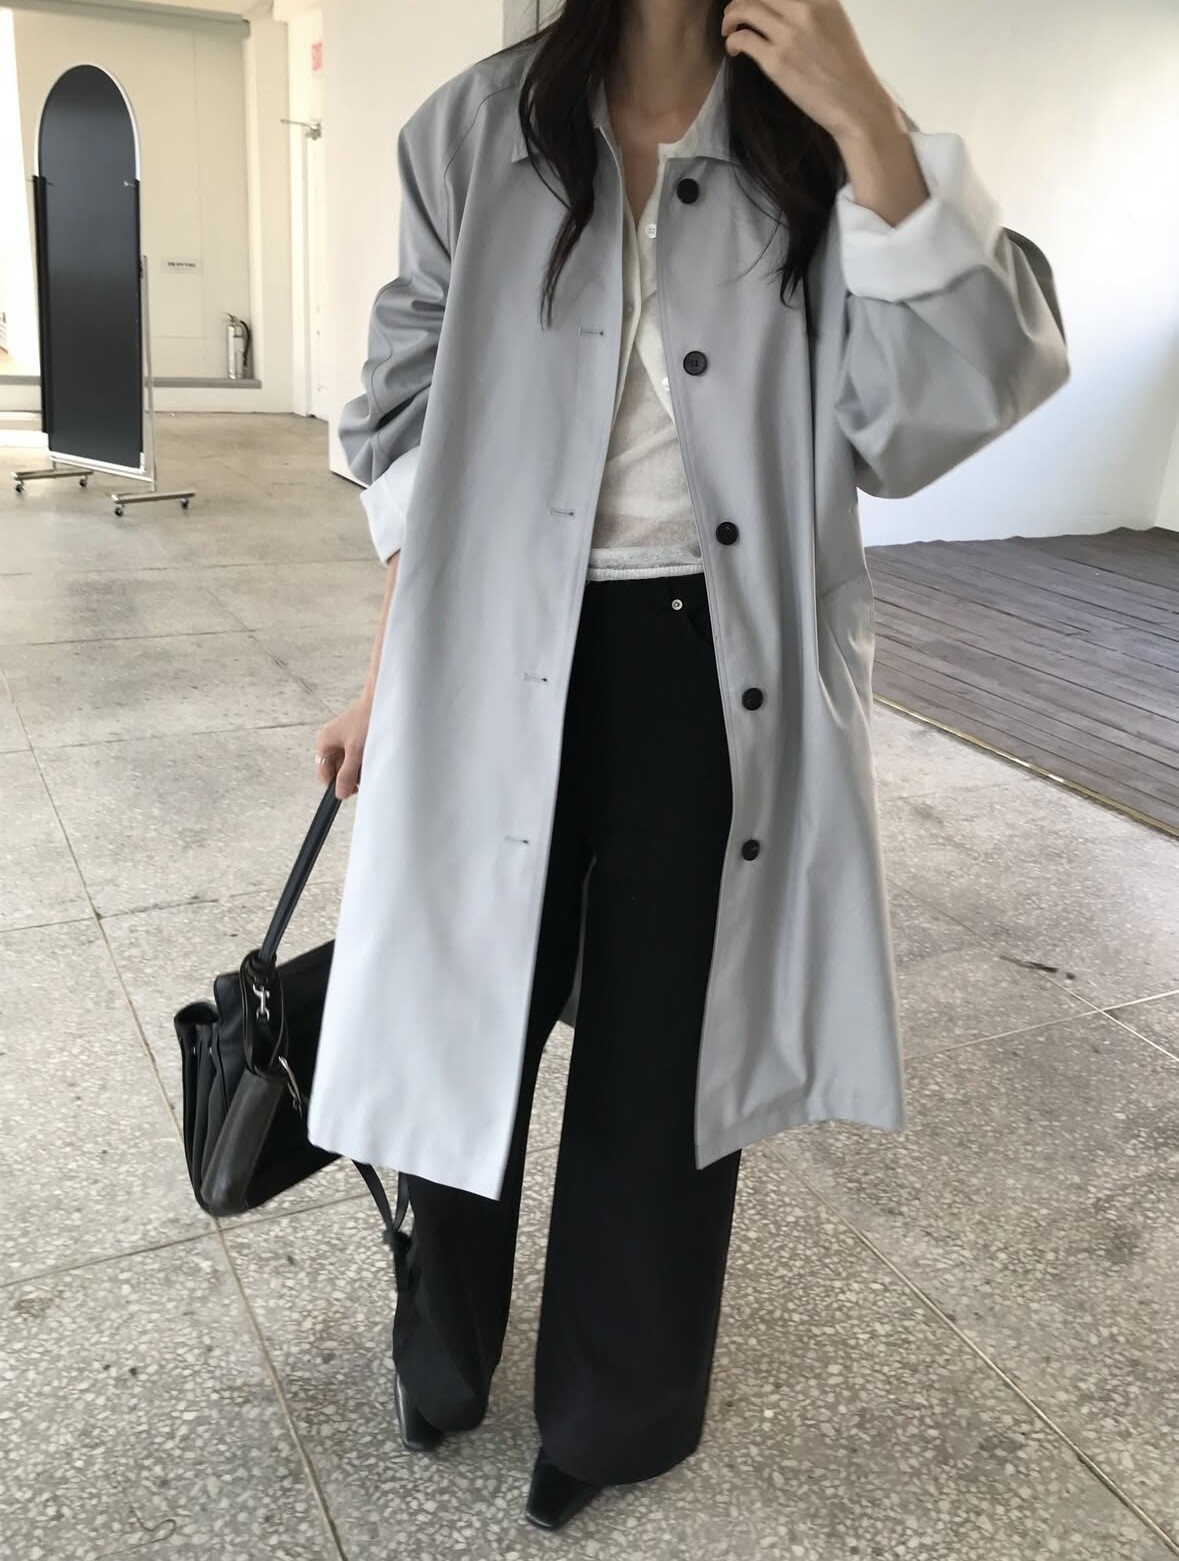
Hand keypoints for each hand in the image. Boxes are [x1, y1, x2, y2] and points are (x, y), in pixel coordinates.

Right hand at [315, 694, 371, 800]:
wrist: (381, 700)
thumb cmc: (366, 720)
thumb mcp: (356, 752)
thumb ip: (347, 775)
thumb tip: (340, 793)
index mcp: (323, 742)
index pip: (324, 775)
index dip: (337, 784)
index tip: (353, 788)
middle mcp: (329, 740)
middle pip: (336, 770)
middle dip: (350, 774)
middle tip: (364, 770)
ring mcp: (341, 738)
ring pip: (347, 763)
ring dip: (358, 766)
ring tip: (369, 758)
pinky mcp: (352, 736)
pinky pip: (354, 755)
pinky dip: (362, 758)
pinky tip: (371, 752)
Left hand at [721, 0, 901, 145]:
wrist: (855, 103)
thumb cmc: (846, 70)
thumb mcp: (834, 23)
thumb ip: (811, 10)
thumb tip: (782, 10)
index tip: (755, 3)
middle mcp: (805, 9)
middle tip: (735, 12)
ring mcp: (789, 35)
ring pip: (745, 9)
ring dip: (730, 17)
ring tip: (729, 28)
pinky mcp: (776, 61)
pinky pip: (742, 38)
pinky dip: (732, 41)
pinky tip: (735, 50)